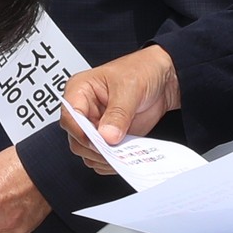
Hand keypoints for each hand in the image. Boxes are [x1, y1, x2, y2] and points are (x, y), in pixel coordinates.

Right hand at [63, 47, 179, 171]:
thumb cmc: (141, 71)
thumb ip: (118, 113)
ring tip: (124, 155)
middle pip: (76, 139)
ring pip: (87, 152)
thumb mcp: (130, 88)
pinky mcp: (108, 139)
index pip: (70, 117)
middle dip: (95, 149)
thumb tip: (107, 136)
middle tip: (116, 150)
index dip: (82, 132)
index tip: (100, 142)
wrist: (163, 80)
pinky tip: (126, 157)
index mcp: (80, 90)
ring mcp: (95, 126)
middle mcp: (83, 110)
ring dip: (105, 158)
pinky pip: (102, 158)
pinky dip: (113, 162)